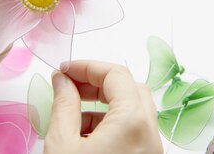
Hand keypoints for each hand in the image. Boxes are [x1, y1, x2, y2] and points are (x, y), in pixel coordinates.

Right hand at [45, 61, 162, 153]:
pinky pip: (133, 132)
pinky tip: (84, 135)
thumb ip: (63, 106)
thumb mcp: (62, 144)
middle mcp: (150, 135)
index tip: (64, 71)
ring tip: (71, 114)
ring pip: (133, 111)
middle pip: (130, 89)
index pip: (116, 74)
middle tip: (69, 86)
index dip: (86, 67)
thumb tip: (62, 81)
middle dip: (97, 83)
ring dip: (103, 105)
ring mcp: (151, 150)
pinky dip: (111, 125)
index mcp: (133, 122)